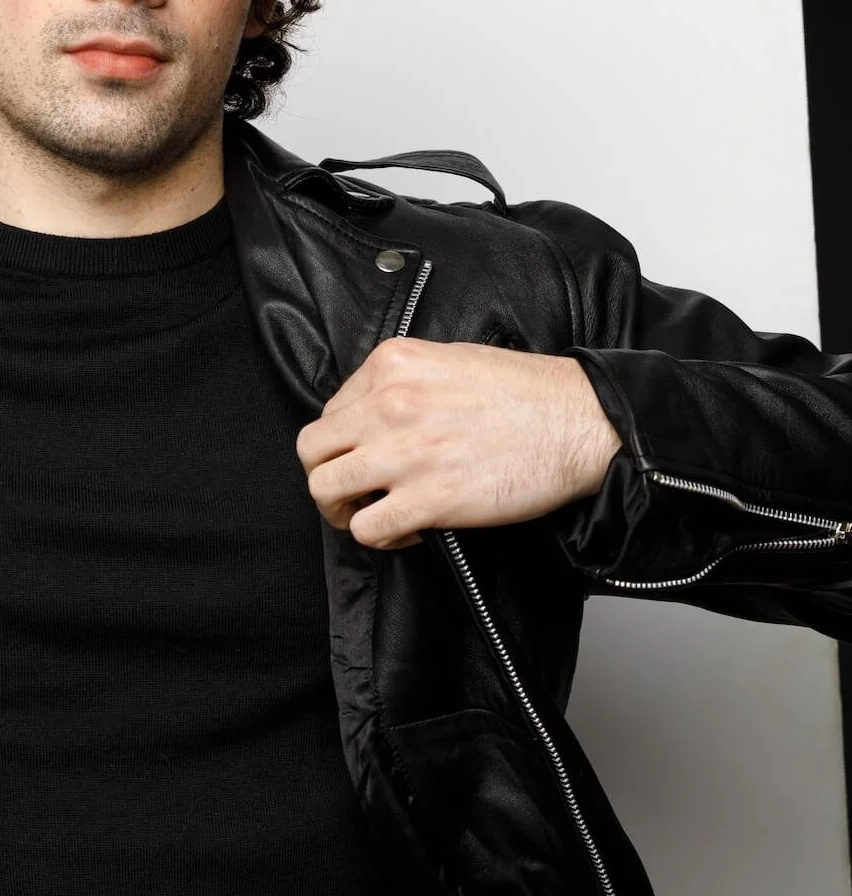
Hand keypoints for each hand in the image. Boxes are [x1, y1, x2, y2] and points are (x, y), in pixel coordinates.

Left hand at [295, 338, 622, 549]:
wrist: (581, 422)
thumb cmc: (530, 394)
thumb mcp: (453, 359)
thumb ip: (404, 381)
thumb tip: (373, 411)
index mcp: (394, 364)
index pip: (331, 410)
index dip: (344, 441)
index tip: (365, 455)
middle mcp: (391, 404)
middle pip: (313, 450)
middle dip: (326, 474)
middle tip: (351, 490)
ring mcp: (406, 452)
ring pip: (325, 490)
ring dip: (342, 509)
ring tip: (370, 512)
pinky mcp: (429, 499)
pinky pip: (367, 528)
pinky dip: (378, 535)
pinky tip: (406, 529)